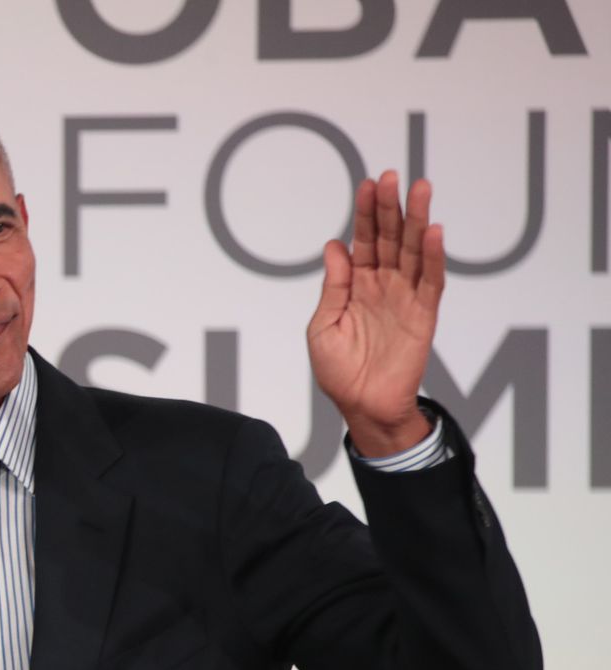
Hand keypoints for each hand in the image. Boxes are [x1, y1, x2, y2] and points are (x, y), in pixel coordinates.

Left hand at [307, 170, 444, 457]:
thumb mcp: (323, 326)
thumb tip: (334, 245)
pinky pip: (431, 281)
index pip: (364, 240)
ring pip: (414, 251)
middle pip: (390, 238)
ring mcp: (405, 297)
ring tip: (420, 189)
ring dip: (418, 220)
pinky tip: (434, 231)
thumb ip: (333, 287)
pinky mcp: (423, 315)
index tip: (366, 184)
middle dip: (391, 207)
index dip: (365, 213)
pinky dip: (434, 256)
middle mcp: (383, 285)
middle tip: (392, 176)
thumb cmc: (339, 371)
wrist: (362, 406)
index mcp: (356, 285)